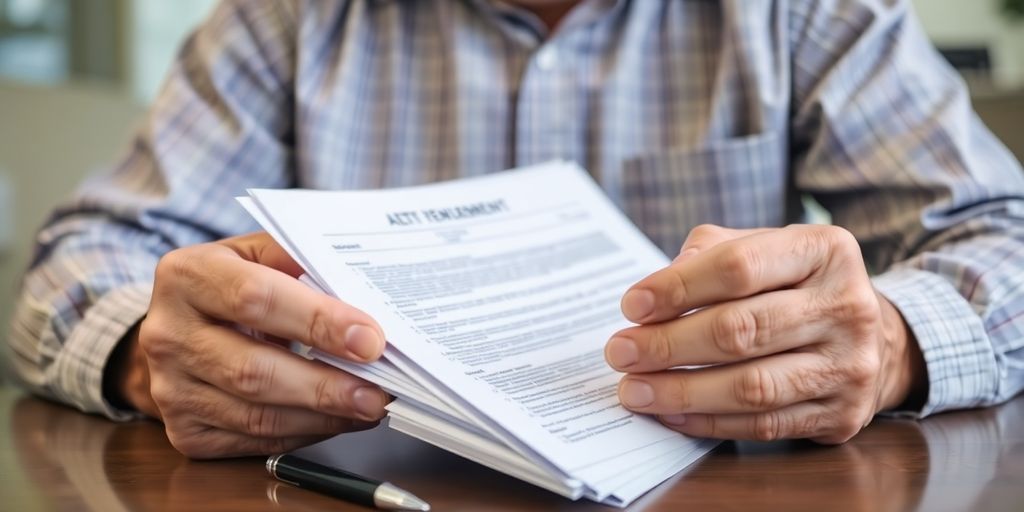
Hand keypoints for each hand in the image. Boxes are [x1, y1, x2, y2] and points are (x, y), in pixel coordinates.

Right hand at [114, 232, 389, 457]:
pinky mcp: (185, 430)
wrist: (181, 327)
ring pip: (255, 415)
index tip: (369, 339)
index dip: (316, 321)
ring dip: (322, 416)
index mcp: (187, 275)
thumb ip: (304, 264)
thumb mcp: (259, 254)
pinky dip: (304, 433)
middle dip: (325, 384)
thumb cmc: (234, 284)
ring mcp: (171, 388)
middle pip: (253, 370)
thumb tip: (366, 297)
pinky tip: (337, 420)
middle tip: (377, 391)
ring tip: (367, 406)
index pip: (255, 299)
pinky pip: (253, 441)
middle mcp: (168, 334)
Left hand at [605, 224, 925, 443]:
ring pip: (751, 386)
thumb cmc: (793, 285)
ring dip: (681, 391)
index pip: (738, 267)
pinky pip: (763, 423)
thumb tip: (656, 292)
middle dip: (668, 344)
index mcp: (825, 250)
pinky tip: (670, 413)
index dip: (678, 288)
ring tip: (635, 389)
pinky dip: (708, 420)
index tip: (632, 305)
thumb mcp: (763, 248)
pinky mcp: (842, 414)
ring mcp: (850, 365)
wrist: (870, 337)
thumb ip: (711, 253)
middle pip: (740, 330)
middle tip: (620, 352)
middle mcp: (847, 306)